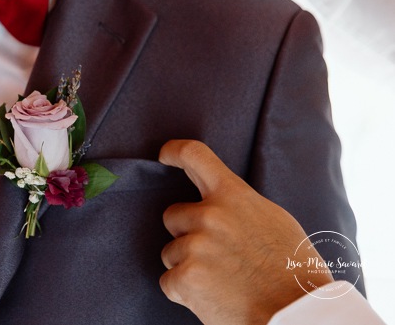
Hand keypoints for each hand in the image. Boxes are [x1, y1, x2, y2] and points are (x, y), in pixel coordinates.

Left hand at [158, 140, 333, 324]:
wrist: (298, 314)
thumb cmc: (293, 271)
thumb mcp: (273, 221)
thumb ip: (240, 207)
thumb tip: (221, 201)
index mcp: (234, 196)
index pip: (196, 156)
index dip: (174, 151)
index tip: (163, 155)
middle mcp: (210, 216)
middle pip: (173, 216)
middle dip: (186, 234)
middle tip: (216, 257)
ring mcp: (196, 246)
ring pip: (170, 252)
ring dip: (187, 265)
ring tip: (221, 281)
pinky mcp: (186, 277)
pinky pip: (169, 281)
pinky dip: (184, 292)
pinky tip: (212, 297)